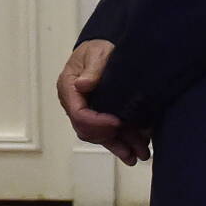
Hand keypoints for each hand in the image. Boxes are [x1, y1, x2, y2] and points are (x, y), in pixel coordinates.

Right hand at [56, 39, 149, 165]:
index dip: (98, 122)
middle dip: (112, 140)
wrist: (102, 52)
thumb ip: (92, 68)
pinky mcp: (96, 116)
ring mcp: (85, 111)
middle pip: (88, 130)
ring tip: (137, 155)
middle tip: (135, 146)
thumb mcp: (97, 53)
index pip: (78, 113)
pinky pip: (105, 135)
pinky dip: (119, 143)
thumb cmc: (97, 49)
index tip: (118, 122)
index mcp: (68, 87)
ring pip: (98, 137)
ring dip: (118, 146)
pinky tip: (132, 152)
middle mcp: (74, 103)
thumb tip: (82, 85)